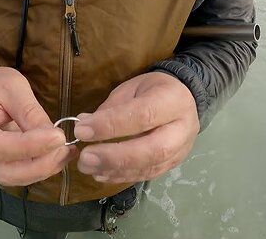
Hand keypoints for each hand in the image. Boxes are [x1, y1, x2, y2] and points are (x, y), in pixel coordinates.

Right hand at [0, 63, 75, 185]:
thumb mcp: (12, 87)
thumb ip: (30, 112)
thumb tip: (54, 137)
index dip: (29, 147)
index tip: (58, 137)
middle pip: (5, 172)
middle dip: (39, 165)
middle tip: (65, 149)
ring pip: (13, 178)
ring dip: (43, 169)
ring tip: (66, 152)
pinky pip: (18, 174)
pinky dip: (40, 168)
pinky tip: (58, 155)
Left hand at [74, 72, 199, 182]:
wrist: (183, 101)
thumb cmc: (151, 91)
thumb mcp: (131, 88)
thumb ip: (111, 107)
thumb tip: (84, 123)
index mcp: (172, 100)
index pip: (142, 115)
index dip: (110, 125)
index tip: (82, 131)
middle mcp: (181, 128)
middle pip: (152, 149)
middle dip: (115, 156)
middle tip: (85, 157)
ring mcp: (180, 151)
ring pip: (149, 166)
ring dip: (114, 170)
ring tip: (87, 167)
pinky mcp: (172, 165)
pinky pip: (146, 175)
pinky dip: (121, 177)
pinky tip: (100, 173)